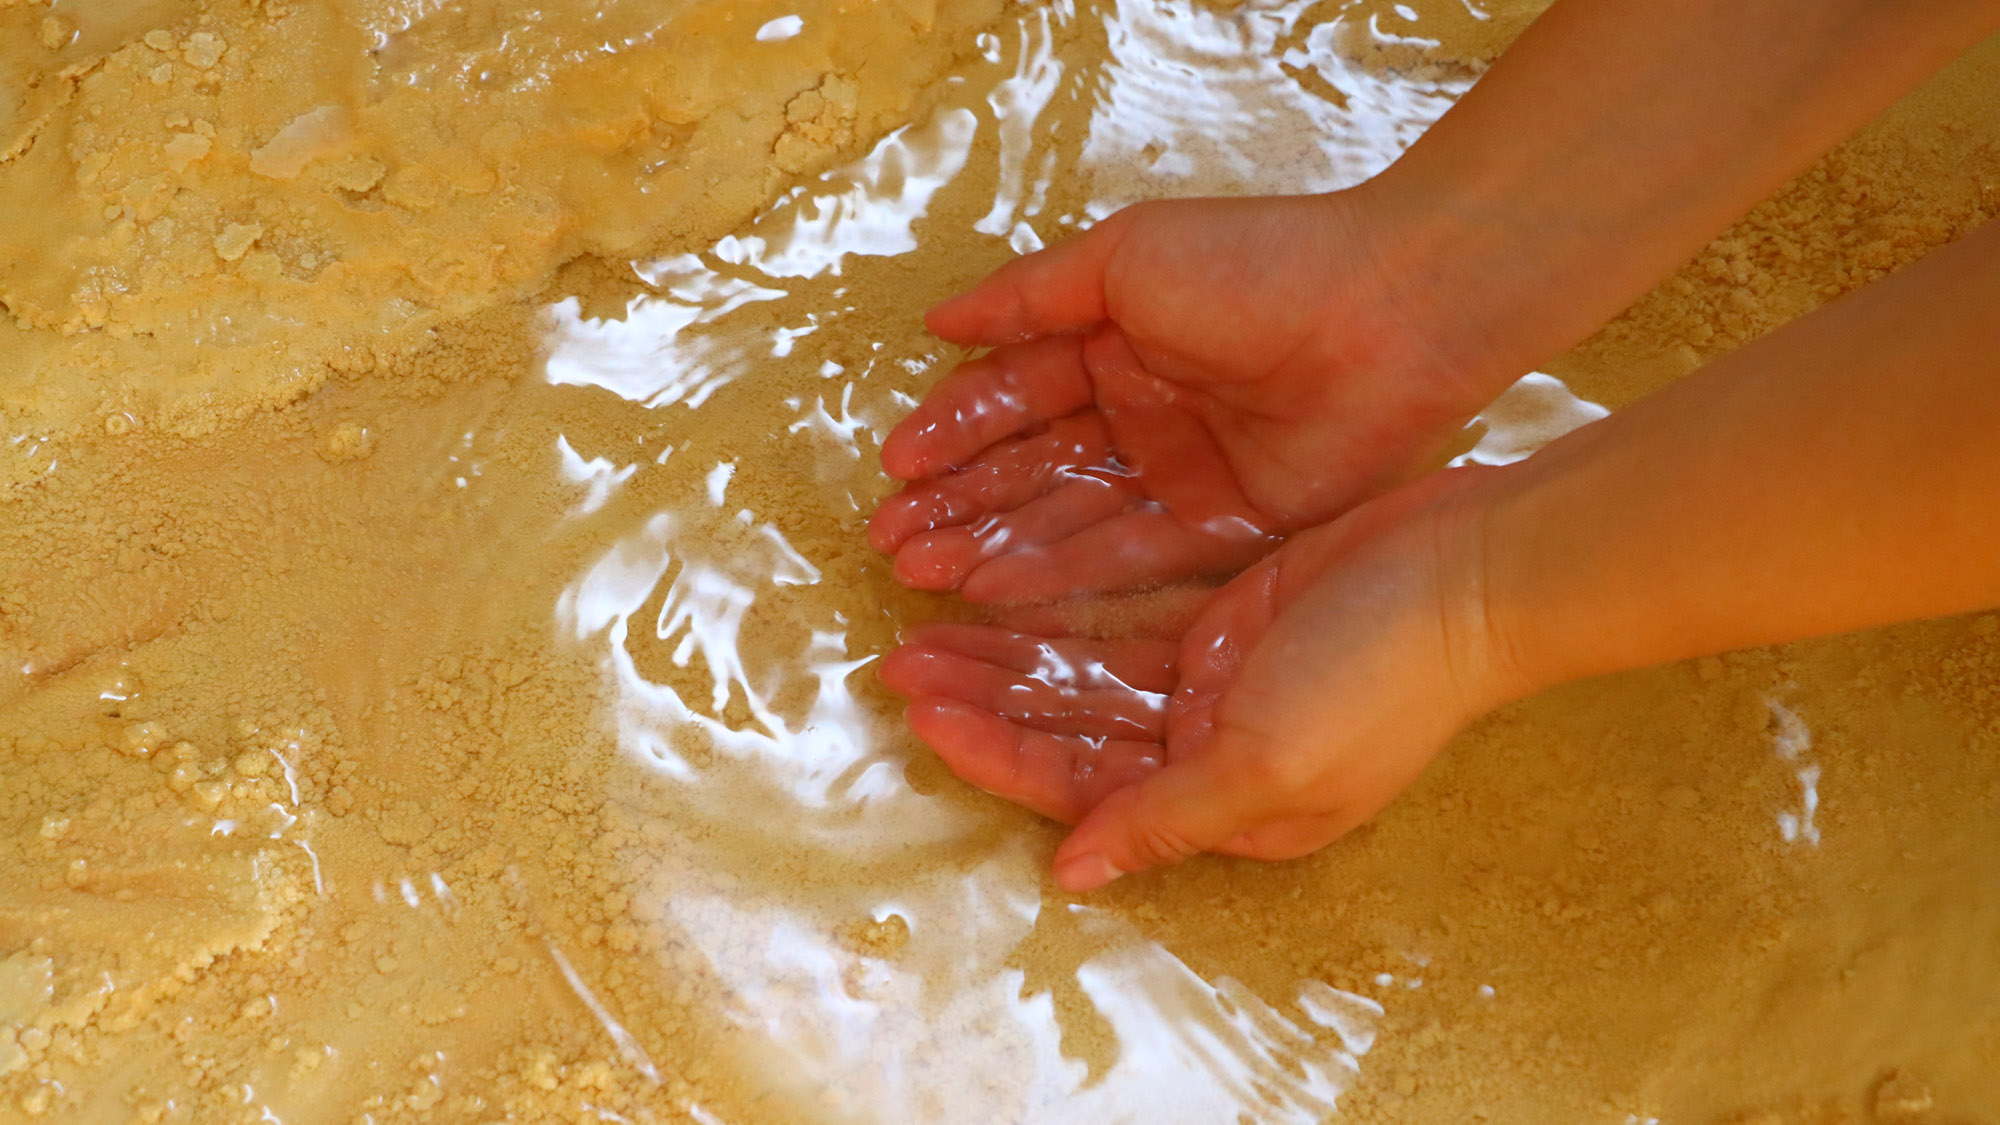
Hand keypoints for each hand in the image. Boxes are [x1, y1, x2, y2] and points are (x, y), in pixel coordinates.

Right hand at [868, 190, 1498, 602]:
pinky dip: (1060, 573)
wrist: (1387, 316)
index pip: (1015, 393)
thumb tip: (936, 322)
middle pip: (1030, 466)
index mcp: (1115, 339)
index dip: (954, 429)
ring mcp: (1178, 475)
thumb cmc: (1255, 268)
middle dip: (958, 502)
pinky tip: (993, 588)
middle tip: (889, 539)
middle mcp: (1139, 411)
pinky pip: (1126, 558)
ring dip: (991, 543)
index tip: (894, 466)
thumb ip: (1028, 296)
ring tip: (919, 569)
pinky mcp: (1221, 529)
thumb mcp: (1125, 260)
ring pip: (1065, 517)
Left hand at [879, 467, 1522, 889]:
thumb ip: (1166, 818)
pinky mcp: (1228, 620)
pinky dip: (1067, 621)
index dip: (997, 755)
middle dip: (986, 705)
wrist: (1470, 572)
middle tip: (900, 666)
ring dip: (1011, 662)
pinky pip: (1126, 629)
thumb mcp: (1268, 767)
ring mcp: (1220, 686)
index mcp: (1225, 807)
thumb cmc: (1380, 680)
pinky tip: (1003, 605)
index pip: (1082, 790)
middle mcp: (1212, 754)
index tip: (925, 717)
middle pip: (1072, 735)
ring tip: (926, 635)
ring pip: (1088, 680)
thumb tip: (1077, 876)